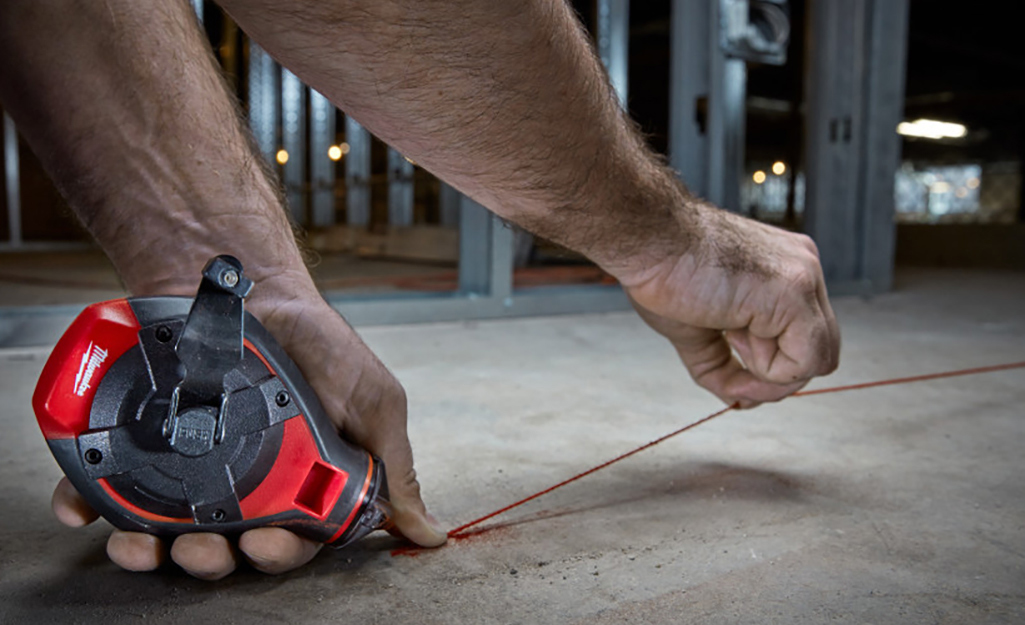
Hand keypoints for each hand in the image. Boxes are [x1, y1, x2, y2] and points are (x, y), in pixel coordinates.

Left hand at [52, 279, 445, 578]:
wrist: (256, 286)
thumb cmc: (323, 347)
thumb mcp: (375, 407)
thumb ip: (396, 471)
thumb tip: (429, 533)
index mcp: (301, 487)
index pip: (290, 543)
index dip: (280, 554)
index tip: (271, 540)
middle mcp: (245, 484)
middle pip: (226, 548)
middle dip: (216, 562)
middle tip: (210, 548)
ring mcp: (193, 466)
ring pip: (168, 531)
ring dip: (153, 552)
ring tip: (145, 544)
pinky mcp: (146, 445)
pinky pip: (108, 487)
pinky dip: (90, 505)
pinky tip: (84, 510)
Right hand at [621, 203, 839, 407]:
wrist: (649, 241)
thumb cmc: (664, 273)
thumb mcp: (699, 330)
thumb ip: (725, 364)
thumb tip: (740, 402)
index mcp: (786, 271)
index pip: (804, 336)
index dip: (770, 361)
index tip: (729, 346)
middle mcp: (804, 269)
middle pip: (819, 350)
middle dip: (774, 372)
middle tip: (730, 348)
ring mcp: (805, 279)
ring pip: (818, 360)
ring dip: (767, 370)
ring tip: (729, 330)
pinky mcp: (795, 294)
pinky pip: (806, 362)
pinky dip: (769, 372)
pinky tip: (737, 335)